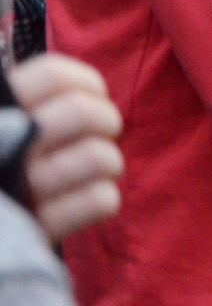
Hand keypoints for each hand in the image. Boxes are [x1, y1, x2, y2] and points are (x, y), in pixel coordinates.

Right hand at [9, 53, 123, 239]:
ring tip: (90, 170)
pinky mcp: (38, 229)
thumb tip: (78, 84)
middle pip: (84, 112)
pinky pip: (101, 201)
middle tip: (97, 134)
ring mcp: (21, 189)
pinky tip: (84, 200)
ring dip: (107, 162)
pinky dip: (101, 199)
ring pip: (100, 157)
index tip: (91, 96)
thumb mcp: (6, 121)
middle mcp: (7, 145)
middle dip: (105, 121)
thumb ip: (27, 97)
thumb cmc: (4, 160)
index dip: (86, 83)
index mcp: (1, 110)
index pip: (53, 75)